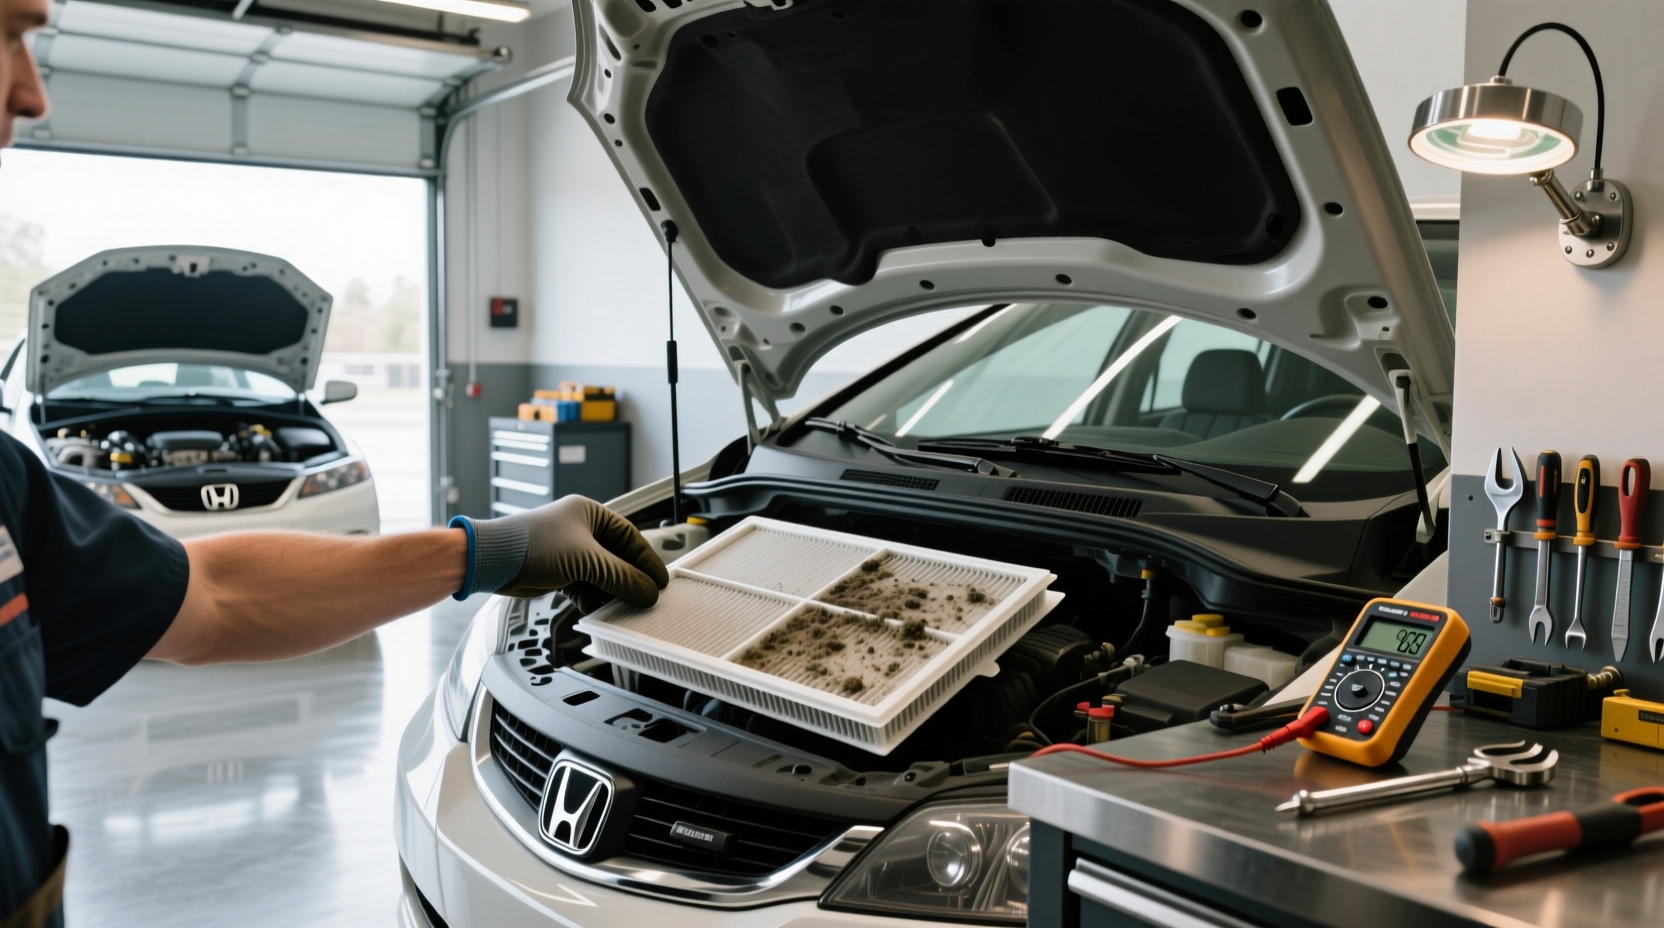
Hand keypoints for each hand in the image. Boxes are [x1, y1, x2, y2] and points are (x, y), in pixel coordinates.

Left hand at [465, 496, 668, 611]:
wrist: (494, 560)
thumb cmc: (531, 545)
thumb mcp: (587, 560)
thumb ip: (621, 577)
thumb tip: (647, 591)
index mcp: (590, 513)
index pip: (630, 537)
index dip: (646, 560)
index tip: (659, 581)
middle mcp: (581, 530)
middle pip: (617, 558)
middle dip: (630, 579)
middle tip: (646, 597)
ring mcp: (569, 552)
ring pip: (602, 575)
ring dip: (612, 592)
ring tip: (626, 607)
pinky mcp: (559, 572)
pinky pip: (586, 587)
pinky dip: (594, 599)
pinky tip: (601, 610)